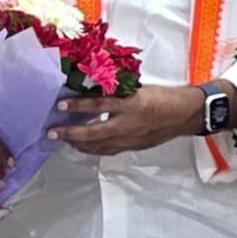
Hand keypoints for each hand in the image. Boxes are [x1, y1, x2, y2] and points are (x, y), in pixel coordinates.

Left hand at [50, 84, 204, 155]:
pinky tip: (85, 147)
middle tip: (53, 132)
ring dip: (79, 144)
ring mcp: (129, 138)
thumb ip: (118, 91)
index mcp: (130, 103)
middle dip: (70, 134)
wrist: (183, 114)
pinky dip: (94, 149)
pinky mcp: (132, 146)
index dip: (78, 105)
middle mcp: (128, 123)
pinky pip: (108, 150)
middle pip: (93, 132)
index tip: (60, 105)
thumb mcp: (139, 88)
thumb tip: (94, 87)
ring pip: (98, 145)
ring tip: (64, 140)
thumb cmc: (163, 97)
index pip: (98, 104)